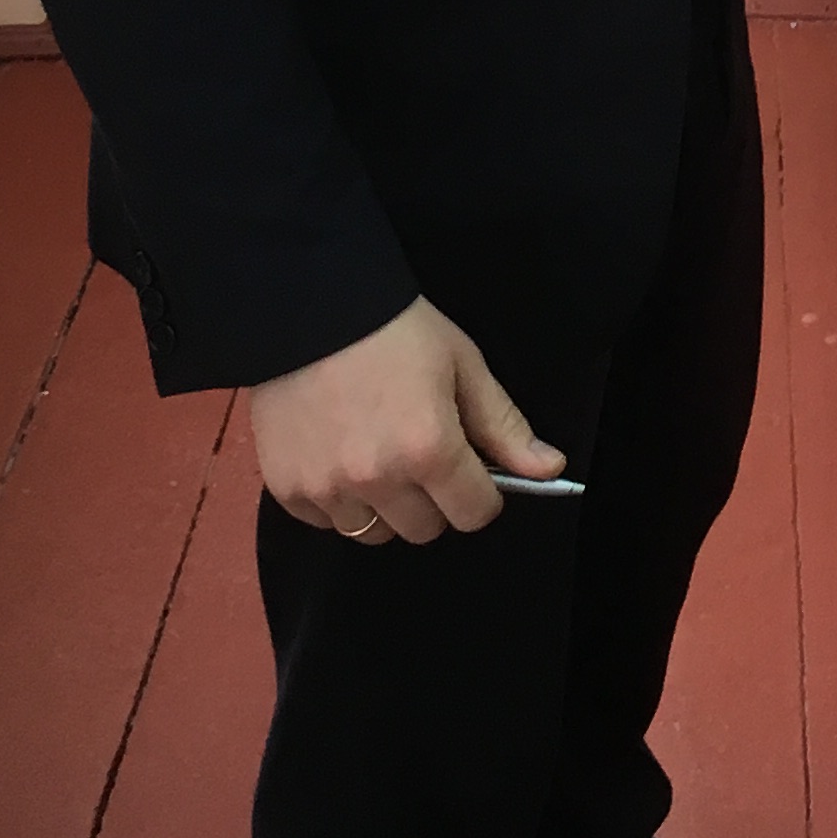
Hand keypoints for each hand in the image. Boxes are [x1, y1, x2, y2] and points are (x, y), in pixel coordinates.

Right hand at [249, 295, 566, 543]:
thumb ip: (504, 425)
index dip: (480, 491)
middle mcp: (378, 479)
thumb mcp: (462, 364)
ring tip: (374, 452)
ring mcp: (327, 488)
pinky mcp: (287, 488)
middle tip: (418, 452)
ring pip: (374, 533)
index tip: (470, 467)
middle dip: (432, 500)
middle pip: (425, 530)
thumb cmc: (394, 328)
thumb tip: (550, 469)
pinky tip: (337, 453)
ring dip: (383, 506)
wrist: (308, 304)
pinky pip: (325, 522)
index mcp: (429, 449)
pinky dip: (336, 501)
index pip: (474, 514)